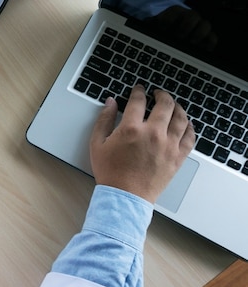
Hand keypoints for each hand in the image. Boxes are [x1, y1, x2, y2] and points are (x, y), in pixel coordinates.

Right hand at [89, 85, 194, 202]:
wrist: (125, 196)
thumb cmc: (110, 172)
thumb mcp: (97, 143)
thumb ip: (104, 119)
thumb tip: (110, 103)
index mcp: (131, 129)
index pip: (138, 101)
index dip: (138, 91)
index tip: (139, 90)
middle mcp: (153, 134)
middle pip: (165, 104)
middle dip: (161, 94)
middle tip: (158, 93)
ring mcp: (168, 146)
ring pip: (181, 118)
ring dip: (177, 107)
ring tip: (173, 105)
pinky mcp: (177, 158)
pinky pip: (190, 137)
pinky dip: (189, 127)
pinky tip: (185, 124)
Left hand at [145, 5, 217, 50]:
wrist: (170, 35)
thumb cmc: (160, 31)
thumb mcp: (152, 28)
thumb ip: (147, 27)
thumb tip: (144, 27)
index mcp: (175, 13)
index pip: (174, 11)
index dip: (168, 19)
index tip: (161, 29)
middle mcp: (190, 17)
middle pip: (193, 15)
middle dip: (185, 26)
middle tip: (177, 38)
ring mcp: (200, 27)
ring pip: (206, 24)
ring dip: (199, 34)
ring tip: (190, 43)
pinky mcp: (207, 38)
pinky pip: (213, 39)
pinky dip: (209, 45)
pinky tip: (200, 51)